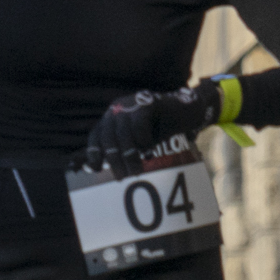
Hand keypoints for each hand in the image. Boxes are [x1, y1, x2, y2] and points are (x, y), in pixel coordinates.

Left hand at [75, 80, 223, 176]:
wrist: (184, 112)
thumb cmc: (158, 129)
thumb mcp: (137, 141)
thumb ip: (124, 150)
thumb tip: (112, 170)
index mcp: (112, 117)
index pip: (96, 135)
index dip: (94, 153)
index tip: (98, 169)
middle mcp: (118, 108)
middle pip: (108, 137)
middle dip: (114, 160)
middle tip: (122, 177)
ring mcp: (132, 103)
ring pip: (123, 133)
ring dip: (129, 155)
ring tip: (136, 170)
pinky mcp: (147, 102)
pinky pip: (139, 125)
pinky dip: (143, 141)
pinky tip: (148, 149)